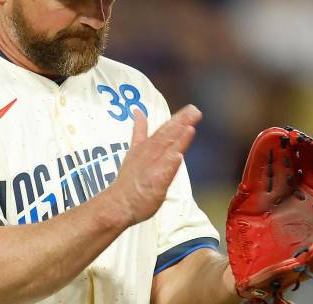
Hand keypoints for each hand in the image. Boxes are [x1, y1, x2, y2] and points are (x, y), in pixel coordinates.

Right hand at [110, 104, 201, 226]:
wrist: (118, 203)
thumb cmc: (129, 180)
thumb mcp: (134, 149)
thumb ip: (139, 131)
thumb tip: (138, 112)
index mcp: (146, 146)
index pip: (164, 130)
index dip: (177, 119)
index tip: (191, 108)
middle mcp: (150, 154)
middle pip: (167, 136)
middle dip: (181, 123)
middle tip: (194, 111)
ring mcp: (152, 168)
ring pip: (166, 151)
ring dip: (178, 139)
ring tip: (189, 127)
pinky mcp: (154, 183)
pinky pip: (162, 173)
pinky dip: (170, 163)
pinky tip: (178, 156)